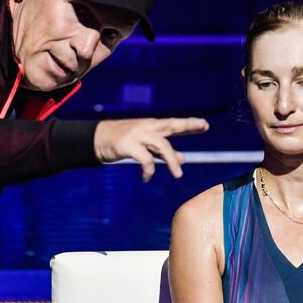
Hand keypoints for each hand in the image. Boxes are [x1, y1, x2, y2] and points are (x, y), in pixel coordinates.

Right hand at [93, 117, 209, 181]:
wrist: (97, 139)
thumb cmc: (124, 142)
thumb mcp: (146, 146)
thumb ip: (163, 151)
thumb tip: (183, 158)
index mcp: (153, 126)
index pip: (174, 124)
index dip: (190, 124)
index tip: (205, 124)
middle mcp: (147, 127)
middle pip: (171, 125)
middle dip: (187, 125)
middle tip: (203, 125)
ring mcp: (138, 135)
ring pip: (161, 145)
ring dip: (171, 161)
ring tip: (178, 175)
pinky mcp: (129, 145)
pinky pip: (145, 160)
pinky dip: (148, 171)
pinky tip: (146, 178)